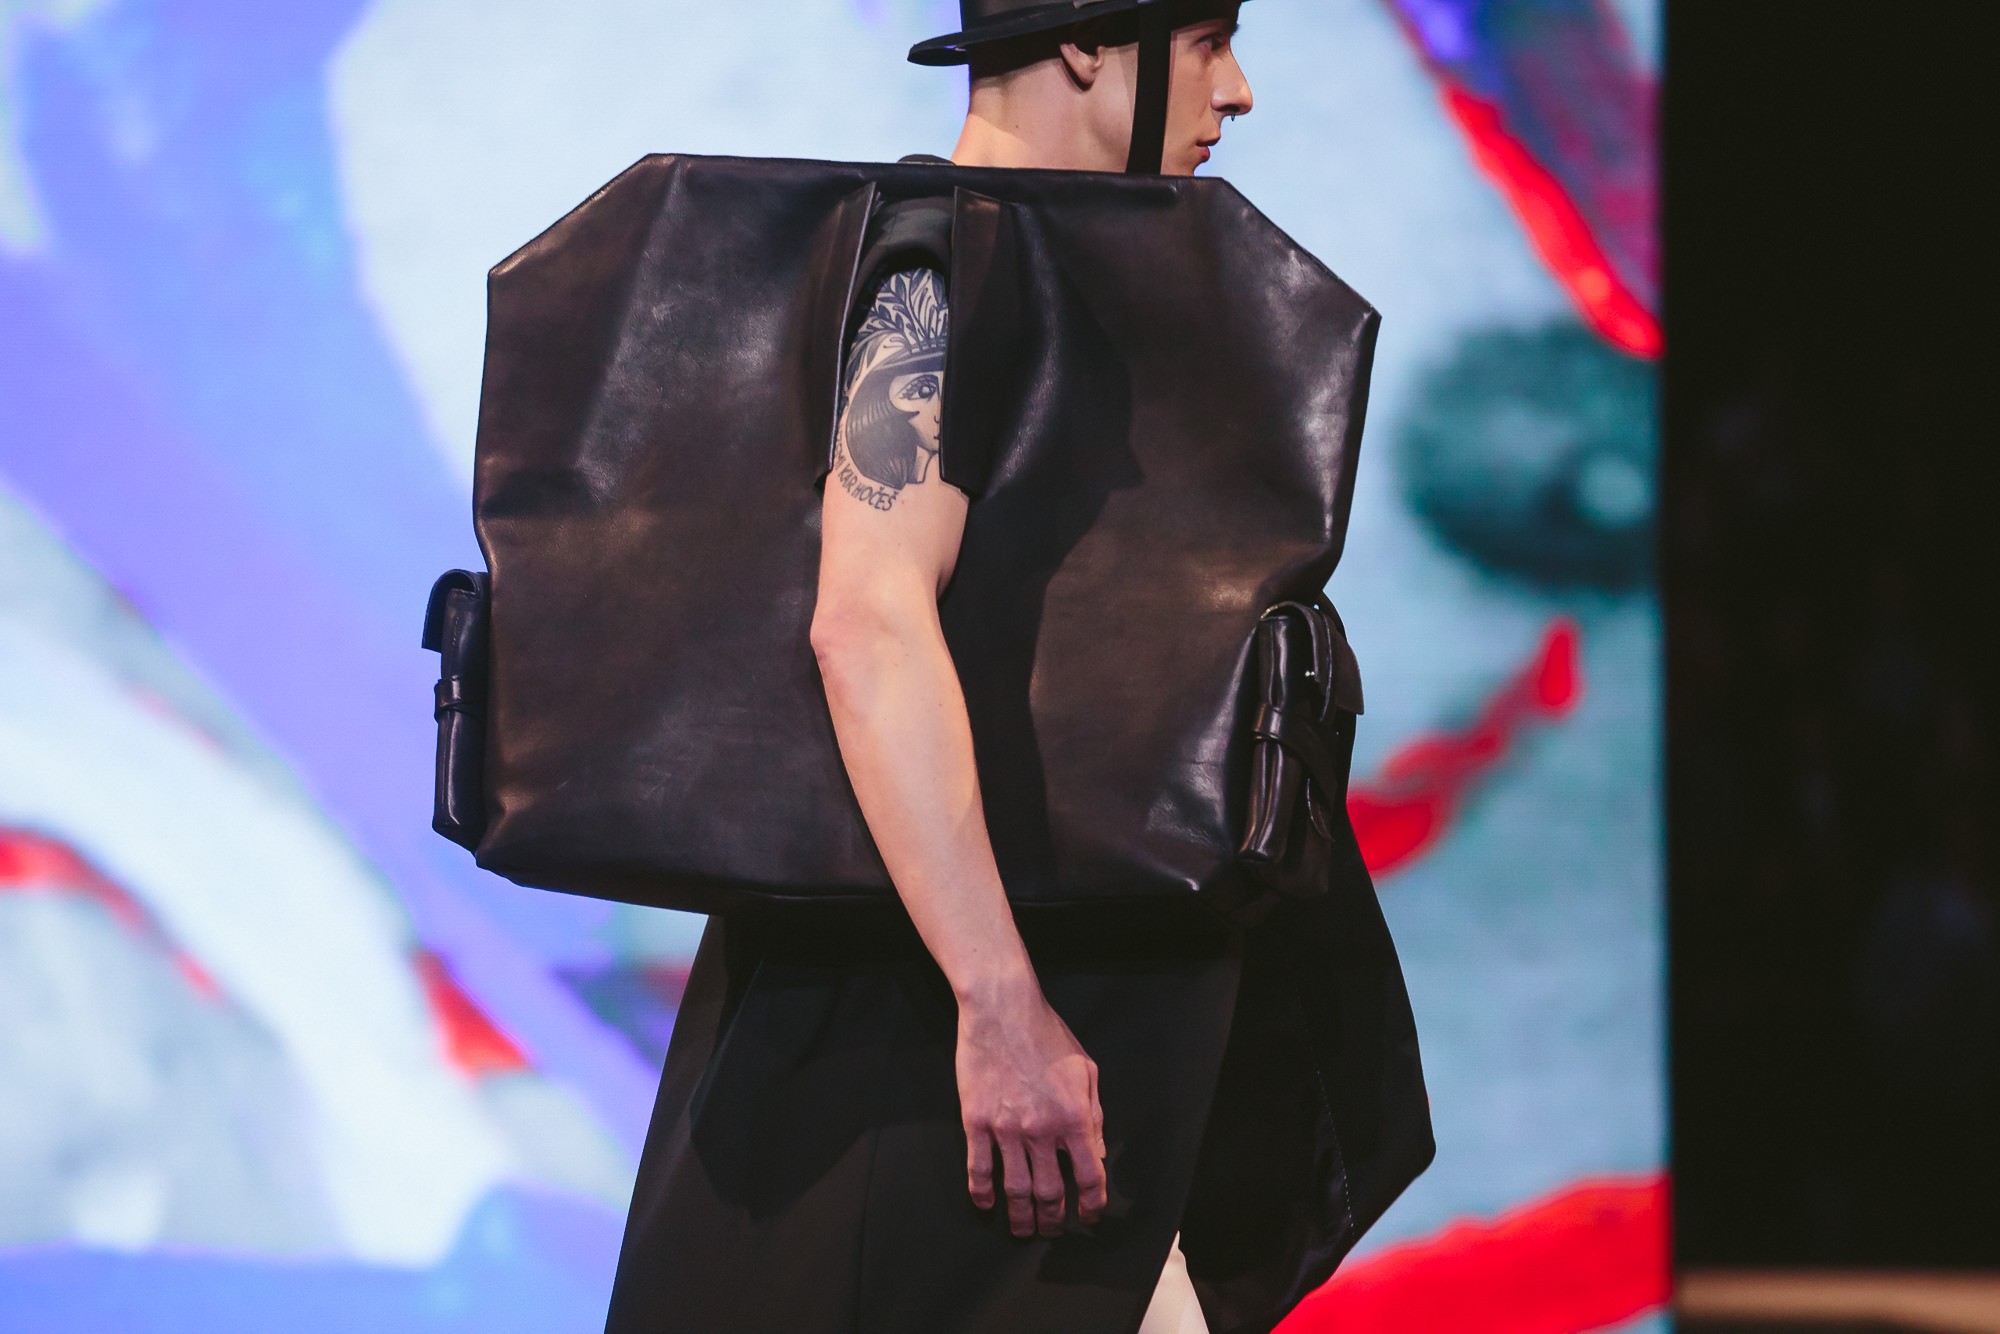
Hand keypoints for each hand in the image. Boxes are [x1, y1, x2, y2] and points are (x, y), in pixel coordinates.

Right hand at [955, 972, 1107, 1237]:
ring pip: (1015, 1189)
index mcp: (1074, 1116)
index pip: (1090, 1175)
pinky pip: (979, 1168)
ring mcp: (1006, 1128)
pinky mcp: (976, 1121)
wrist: (1002, 1010)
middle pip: (1051, 1191)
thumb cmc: (1048, 1035)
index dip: (1092, 1203)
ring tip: (1023, 1229)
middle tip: (1053, 1230)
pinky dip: (982, 1193)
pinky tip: (986, 1205)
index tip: (1089, 1215)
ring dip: (1021, 1217)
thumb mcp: (1086, 1069)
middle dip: (1054, 1220)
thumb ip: (1094, 1114)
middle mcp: (1041, 1129)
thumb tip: (1097, 1153)